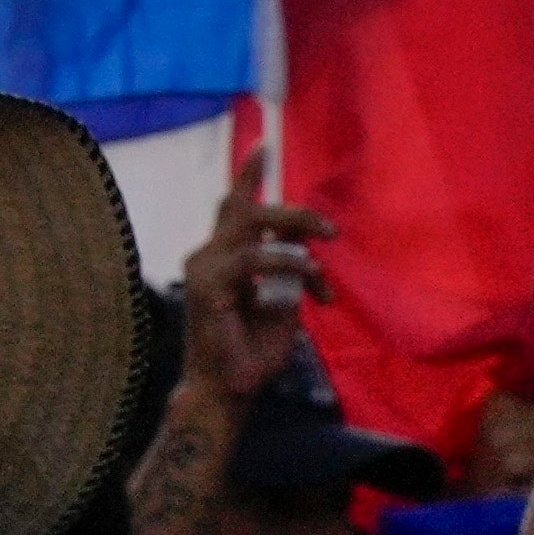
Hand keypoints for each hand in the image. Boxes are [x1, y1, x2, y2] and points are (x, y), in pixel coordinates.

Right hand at [166, 192, 332, 421]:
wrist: (230, 388)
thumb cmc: (254, 351)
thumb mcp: (283, 304)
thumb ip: (289, 272)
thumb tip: (306, 249)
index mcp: (222, 257)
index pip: (233, 206)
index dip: (248, 175)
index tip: (264, 146)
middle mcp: (208, 254)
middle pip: (245, 207)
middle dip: (291, 210)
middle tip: (329, 229)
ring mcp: (204, 267)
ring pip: (249, 222)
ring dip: (293, 228)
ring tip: (325, 244)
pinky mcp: (208, 285)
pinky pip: (252, 258)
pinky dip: (283, 260)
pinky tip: (307, 271)